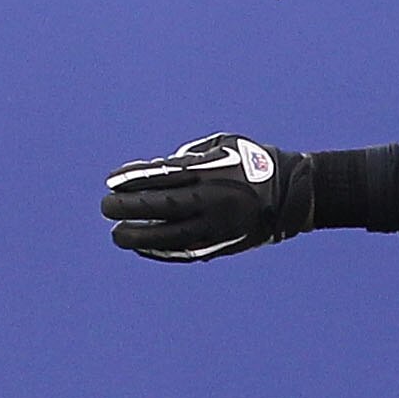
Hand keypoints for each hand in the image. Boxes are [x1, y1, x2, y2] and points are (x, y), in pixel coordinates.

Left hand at [102, 133, 312, 262]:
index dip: (134, 179)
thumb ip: (188, 157)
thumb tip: (151, 170)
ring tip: (117, 235)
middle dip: (130, 207)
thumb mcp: (224, 146)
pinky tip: (142, 247)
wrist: (294, 194)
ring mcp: (219, 225)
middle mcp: (214, 200)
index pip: (164, 176)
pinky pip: (187, 251)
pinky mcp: (224, 244)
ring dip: (140, 237)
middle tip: (105, 208)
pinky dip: (162, 250)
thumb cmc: (252, 162)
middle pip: (164, 206)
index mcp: (213, 172)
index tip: (111, 182)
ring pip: (172, 235)